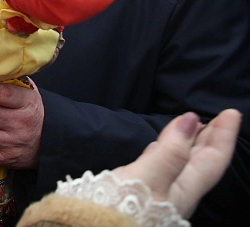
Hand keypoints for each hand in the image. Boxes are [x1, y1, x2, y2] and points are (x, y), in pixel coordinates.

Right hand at [112, 109, 240, 218]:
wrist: (98, 225)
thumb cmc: (125, 206)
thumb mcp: (149, 177)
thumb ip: (170, 150)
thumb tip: (191, 119)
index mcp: (185, 189)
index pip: (212, 160)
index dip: (223, 136)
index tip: (231, 113)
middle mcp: (178, 192)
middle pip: (201, 162)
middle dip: (210, 138)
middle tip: (220, 116)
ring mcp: (161, 192)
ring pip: (183, 162)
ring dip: (191, 142)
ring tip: (195, 126)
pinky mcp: (142, 190)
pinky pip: (164, 165)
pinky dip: (168, 150)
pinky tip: (159, 146)